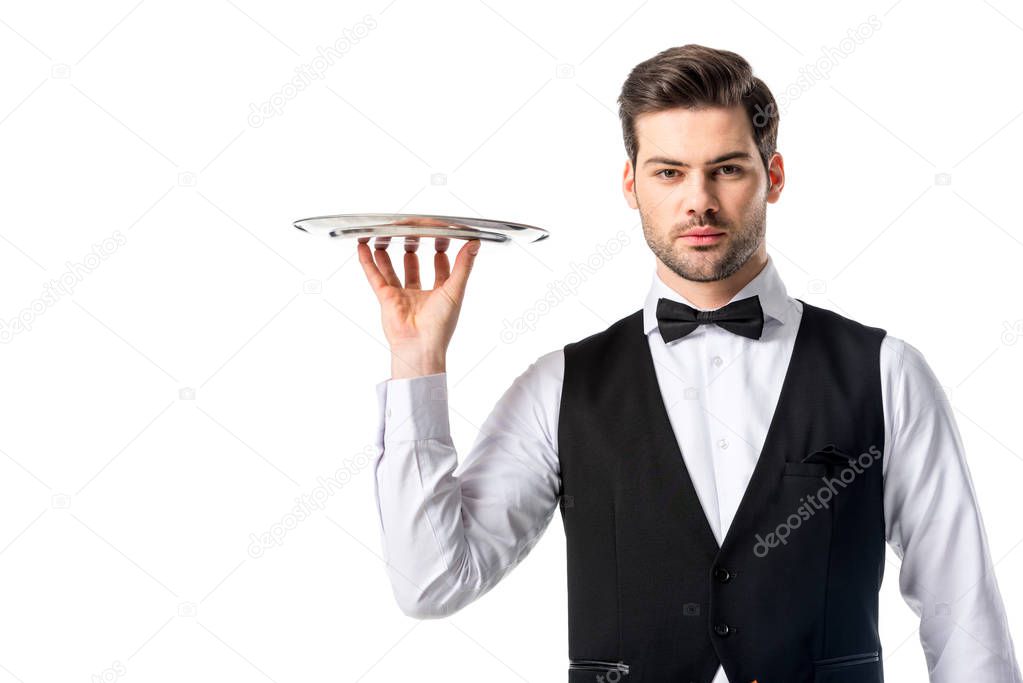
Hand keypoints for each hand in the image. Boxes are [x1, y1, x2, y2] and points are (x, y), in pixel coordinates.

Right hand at [358, 234, 481, 378]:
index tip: (441, 238)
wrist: (420, 345)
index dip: (441, 254)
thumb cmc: (440, 325)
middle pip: (414, 268)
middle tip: (413, 234)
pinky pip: (375, 277)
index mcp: (439, 294)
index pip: (440, 269)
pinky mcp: (386, 299)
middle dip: (413, 250)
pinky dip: (368, 262)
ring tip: (385, 237)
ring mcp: (401, 297)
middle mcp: (420, 295)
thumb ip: (463, 266)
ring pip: (392, 270)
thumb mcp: (455, 290)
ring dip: (387, 255)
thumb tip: (475, 245)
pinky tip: (363, 248)